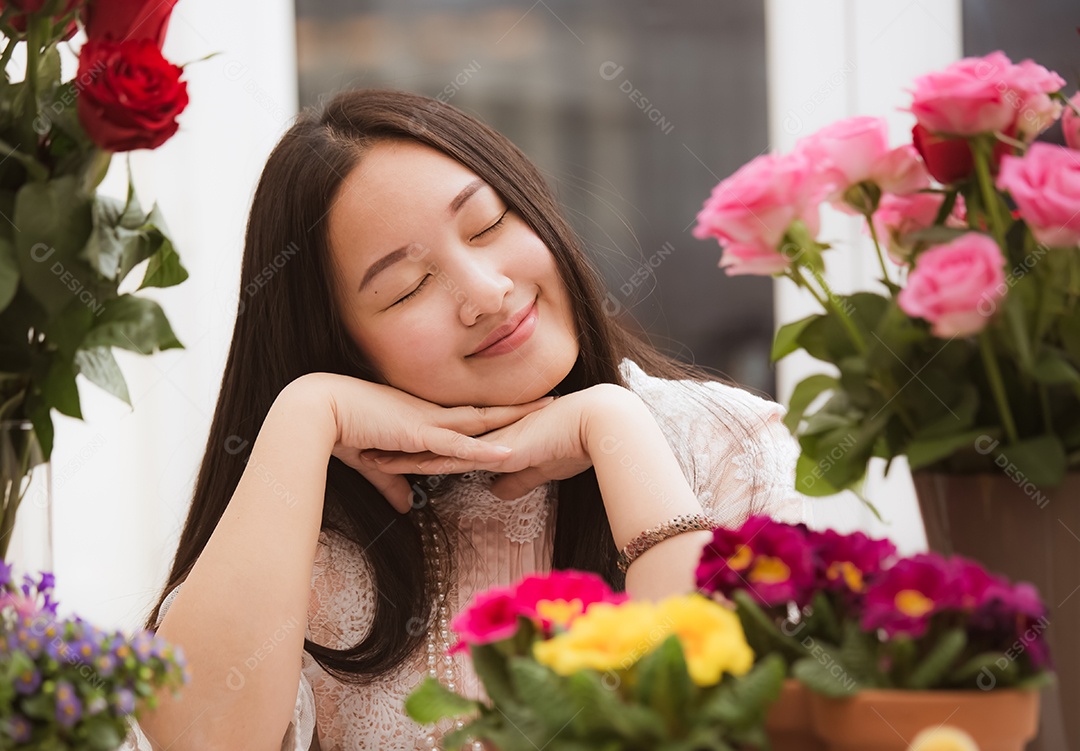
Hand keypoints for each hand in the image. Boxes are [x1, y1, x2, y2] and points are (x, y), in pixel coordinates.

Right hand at [300, 373, 555, 512]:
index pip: (470, 417)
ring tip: (547, 410)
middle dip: (521, 408)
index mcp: (425, 419)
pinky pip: (458, 444)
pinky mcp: (418, 434)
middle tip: (553, 399)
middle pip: (487, 412)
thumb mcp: (375, 463)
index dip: (499, 414)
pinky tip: (509, 451)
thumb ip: (395, 484)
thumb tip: (408, 506)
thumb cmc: (343, 432)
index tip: (525, 409)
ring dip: (515, 418)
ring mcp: (428, 422)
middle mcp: (433, 415)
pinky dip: (484, 448)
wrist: (319, 411)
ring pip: (482, 421)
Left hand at [357, 385, 630, 499]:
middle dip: (397, 447)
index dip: (419, 449)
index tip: (391, 450)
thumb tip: (496, 492)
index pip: (448, 446)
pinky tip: (399, 466)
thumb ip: (516, 479)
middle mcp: (482, 438)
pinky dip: (423, 463)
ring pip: (432, 450)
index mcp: (492, 440)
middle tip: (364, 447)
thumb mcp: (540, 468)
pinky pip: (450, 459)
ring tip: (366, 458)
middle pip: (431, 444)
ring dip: (400, 457)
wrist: (597, 424)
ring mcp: (485, 442)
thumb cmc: (576, 445)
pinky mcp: (493, 451)